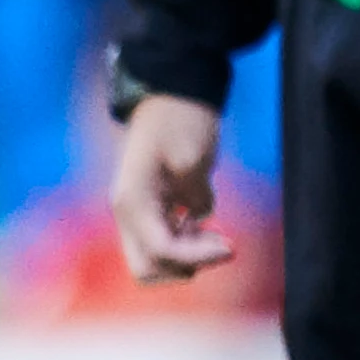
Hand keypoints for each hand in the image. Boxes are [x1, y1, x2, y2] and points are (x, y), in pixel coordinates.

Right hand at [109, 94, 233, 284]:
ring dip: (187, 257)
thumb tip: (198, 218)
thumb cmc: (181, 119)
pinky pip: (164, 241)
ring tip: (216, 234)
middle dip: (185, 265)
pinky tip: (206, 224)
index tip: (231, 246)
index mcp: (132, 200)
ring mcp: (138, 210)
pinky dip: (186, 243)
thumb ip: (197, 198)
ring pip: (155, 258)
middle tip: (220, 243)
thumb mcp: (193, 157)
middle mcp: (127, 211)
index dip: (197, 257)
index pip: (161, 251)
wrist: (172, 91)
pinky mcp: (152, 207)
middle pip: (147, 268)